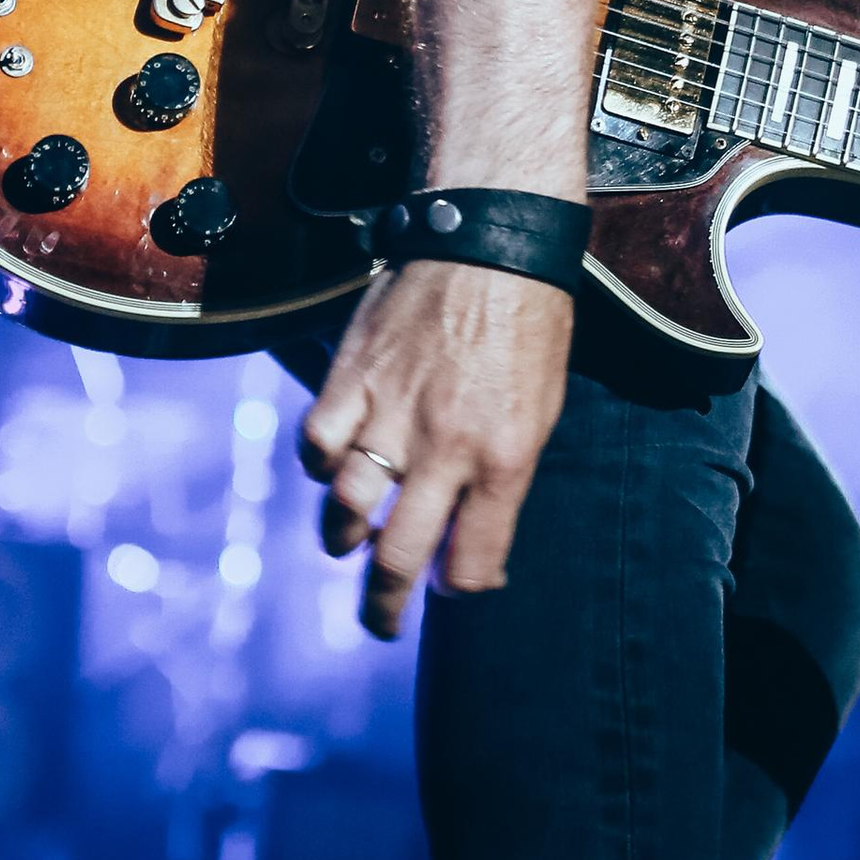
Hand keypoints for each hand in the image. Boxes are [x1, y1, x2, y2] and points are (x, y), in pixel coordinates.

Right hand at [297, 262, 573, 639]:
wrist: (489, 238)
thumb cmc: (529, 322)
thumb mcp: (542, 409)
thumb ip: (505, 479)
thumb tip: (469, 538)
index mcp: (503, 459)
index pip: (470, 566)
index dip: (459, 588)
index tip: (451, 587)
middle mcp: (444, 447)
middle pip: (397, 559)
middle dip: (385, 607)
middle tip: (381, 622)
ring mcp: (391, 414)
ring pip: (345, 509)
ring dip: (344, 537)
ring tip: (352, 541)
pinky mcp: (351, 378)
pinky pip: (316, 446)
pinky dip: (321, 464)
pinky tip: (336, 462)